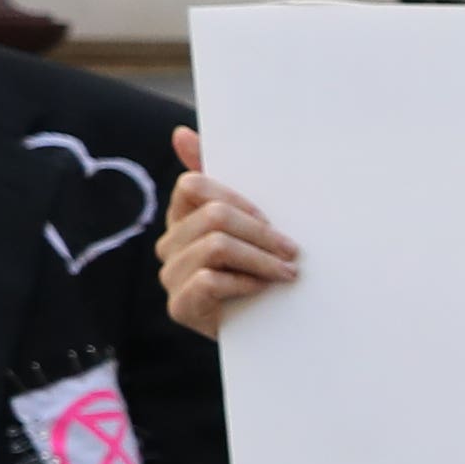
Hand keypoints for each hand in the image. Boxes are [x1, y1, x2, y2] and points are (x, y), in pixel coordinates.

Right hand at [159, 135, 299, 335]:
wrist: (272, 329)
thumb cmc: (263, 268)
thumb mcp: (252, 223)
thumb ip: (221, 177)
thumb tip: (181, 134)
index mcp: (184, 217)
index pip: (194, 186)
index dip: (239, 199)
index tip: (271, 218)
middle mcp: (171, 244)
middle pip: (214, 217)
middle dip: (262, 233)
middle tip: (294, 250)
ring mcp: (172, 276)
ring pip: (215, 247)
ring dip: (261, 259)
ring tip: (287, 272)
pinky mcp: (180, 307)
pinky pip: (209, 280)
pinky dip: (244, 282)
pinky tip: (263, 289)